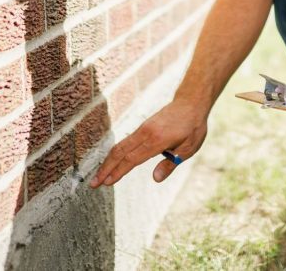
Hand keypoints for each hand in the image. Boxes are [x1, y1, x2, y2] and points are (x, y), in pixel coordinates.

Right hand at [89, 99, 207, 187]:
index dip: (118, 172)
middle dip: (105, 169)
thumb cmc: (192, 127)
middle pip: (120, 152)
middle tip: (93, 184)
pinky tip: (111, 163)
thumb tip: (155, 179)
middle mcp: (146, 133)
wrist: (190, 102)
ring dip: (107, 162)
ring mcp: (142, 129)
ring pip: (120, 146)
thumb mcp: (188, 148)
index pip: (132, 159)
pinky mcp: (142, 127)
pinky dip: (115, 154)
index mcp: (157, 140)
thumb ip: (170, 164)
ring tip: (98, 176)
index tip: (106, 183)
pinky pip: (125, 142)